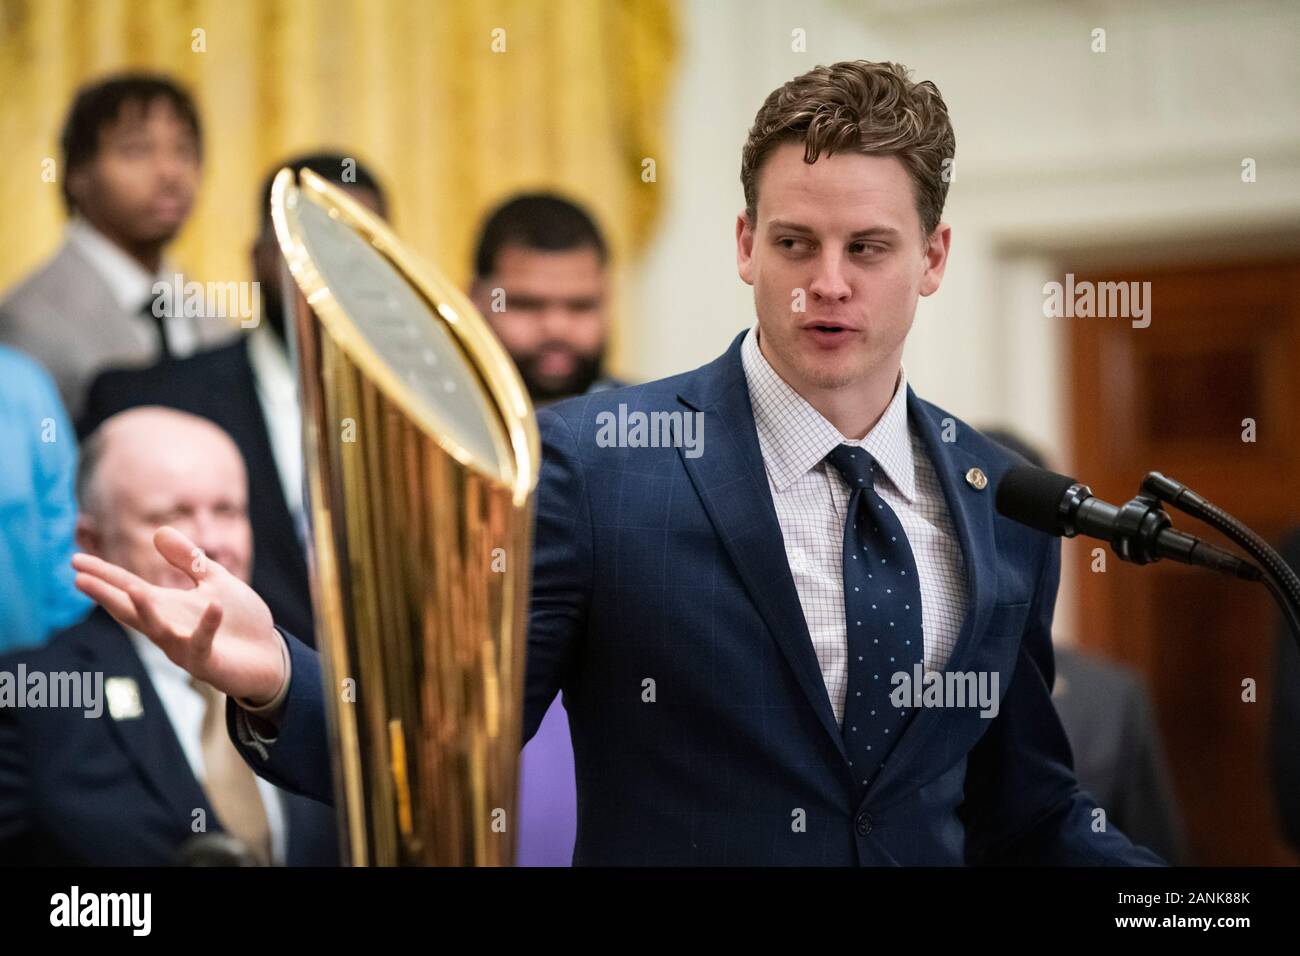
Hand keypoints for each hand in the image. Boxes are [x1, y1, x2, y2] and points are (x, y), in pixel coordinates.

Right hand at [72, 526, 285, 704]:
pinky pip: (203, 643)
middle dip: (106, 595)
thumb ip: (189, 560)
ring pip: (159, 631)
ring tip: (133, 589)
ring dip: (147, 612)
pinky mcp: (207, 661)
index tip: (75, 561)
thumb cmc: (240, 621)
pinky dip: (208, 625)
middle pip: (131, 610)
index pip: (129, 588)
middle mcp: (169, 627)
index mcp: (168, 607)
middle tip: (79, 579)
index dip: (104, 575)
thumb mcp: (214, 582)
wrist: (270, 656)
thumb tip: (158, 531)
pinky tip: (213, 606)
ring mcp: (185, 647)